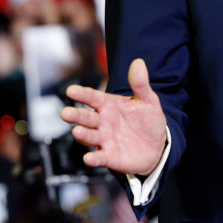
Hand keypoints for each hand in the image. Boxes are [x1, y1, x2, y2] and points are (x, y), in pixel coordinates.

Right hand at [61, 59, 166, 174]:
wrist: (157, 146)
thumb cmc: (148, 120)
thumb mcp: (148, 100)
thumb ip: (141, 83)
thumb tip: (138, 62)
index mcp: (108, 105)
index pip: (92, 97)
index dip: (81, 94)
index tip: (71, 90)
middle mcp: (102, 122)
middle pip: (85, 117)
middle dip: (75, 115)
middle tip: (65, 113)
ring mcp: (104, 140)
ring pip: (89, 136)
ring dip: (82, 135)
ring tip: (77, 131)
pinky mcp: (109, 157)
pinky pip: (99, 158)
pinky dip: (93, 159)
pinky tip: (88, 159)